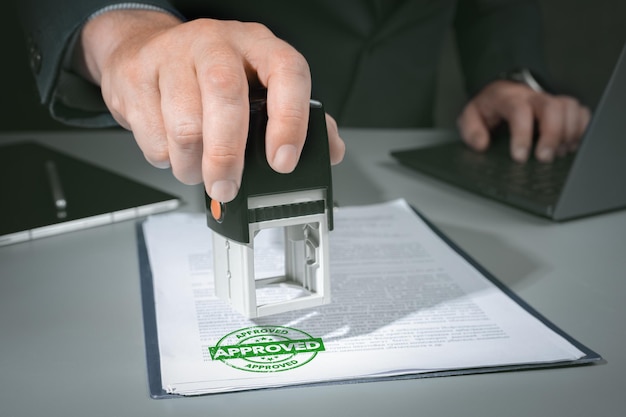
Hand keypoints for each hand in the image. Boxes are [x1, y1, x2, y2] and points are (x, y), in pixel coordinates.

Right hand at [75, 10, 344, 201]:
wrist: (145, 47)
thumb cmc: (211, 71)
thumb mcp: (260, 83)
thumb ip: (300, 117)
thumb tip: (330, 151)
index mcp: (259, 45)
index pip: (286, 73)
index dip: (289, 120)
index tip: (283, 162)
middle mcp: (216, 43)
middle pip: (225, 97)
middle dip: (227, 156)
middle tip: (227, 187)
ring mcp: (173, 56)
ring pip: (184, 124)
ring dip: (193, 165)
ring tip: (199, 171)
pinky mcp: (137, 75)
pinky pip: (152, 134)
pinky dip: (165, 157)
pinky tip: (174, 150)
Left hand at [457, 80, 590, 162]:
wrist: (502, 91)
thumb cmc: (488, 107)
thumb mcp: (470, 116)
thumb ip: (471, 130)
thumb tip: (481, 144)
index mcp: (508, 98)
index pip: (519, 111)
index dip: (522, 135)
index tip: (519, 157)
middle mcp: (533, 97)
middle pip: (552, 107)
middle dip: (552, 135)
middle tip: (544, 158)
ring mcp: (550, 100)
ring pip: (570, 108)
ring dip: (569, 133)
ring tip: (558, 153)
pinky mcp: (562, 107)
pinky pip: (580, 113)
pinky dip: (581, 130)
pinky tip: (570, 146)